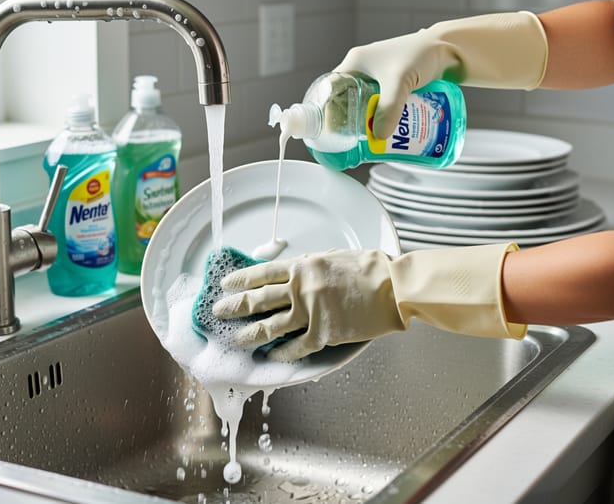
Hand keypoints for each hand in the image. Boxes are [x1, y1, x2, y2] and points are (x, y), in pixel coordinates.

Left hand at [212, 250, 406, 361]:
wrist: (393, 286)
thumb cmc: (370, 268)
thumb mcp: (333, 257)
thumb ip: (310, 267)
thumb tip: (294, 275)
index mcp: (303, 266)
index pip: (262, 274)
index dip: (241, 280)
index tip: (226, 284)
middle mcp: (301, 288)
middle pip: (258, 300)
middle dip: (235, 307)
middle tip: (219, 312)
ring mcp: (311, 312)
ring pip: (271, 327)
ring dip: (251, 334)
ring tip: (237, 340)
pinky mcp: (324, 333)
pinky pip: (296, 347)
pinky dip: (282, 353)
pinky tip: (273, 356)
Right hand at [334, 12, 547, 138]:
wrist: (451, 50)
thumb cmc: (422, 55)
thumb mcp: (400, 83)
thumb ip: (389, 109)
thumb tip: (379, 137)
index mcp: (356, 63)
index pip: (332, 89)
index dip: (329, 110)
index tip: (332, 130)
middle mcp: (364, 70)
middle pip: (348, 101)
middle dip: (350, 121)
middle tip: (352, 140)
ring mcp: (380, 79)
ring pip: (366, 106)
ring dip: (368, 122)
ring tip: (370, 139)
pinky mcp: (395, 87)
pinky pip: (382, 106)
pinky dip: (383, 119)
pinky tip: (387, 132)